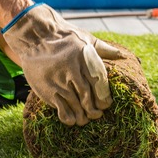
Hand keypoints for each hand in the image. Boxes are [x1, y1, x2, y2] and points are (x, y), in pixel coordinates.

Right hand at [2, 4, 122, 125]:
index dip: (104, 97)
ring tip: (84, 120)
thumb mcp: (85, 38)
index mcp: (84, 59)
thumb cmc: (63, 38)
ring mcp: (59, 81)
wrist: (35, 37)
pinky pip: (60, 107)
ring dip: (82, 116)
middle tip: (97, 115)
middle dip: (94, 109)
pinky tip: (71, 120)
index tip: (106, 104)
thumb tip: (122, 56)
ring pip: (75, 104)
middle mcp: (72, 70)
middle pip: (88, 95)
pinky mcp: (48, 89)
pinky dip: (68, 117)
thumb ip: (103, 49)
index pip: (99, 83)